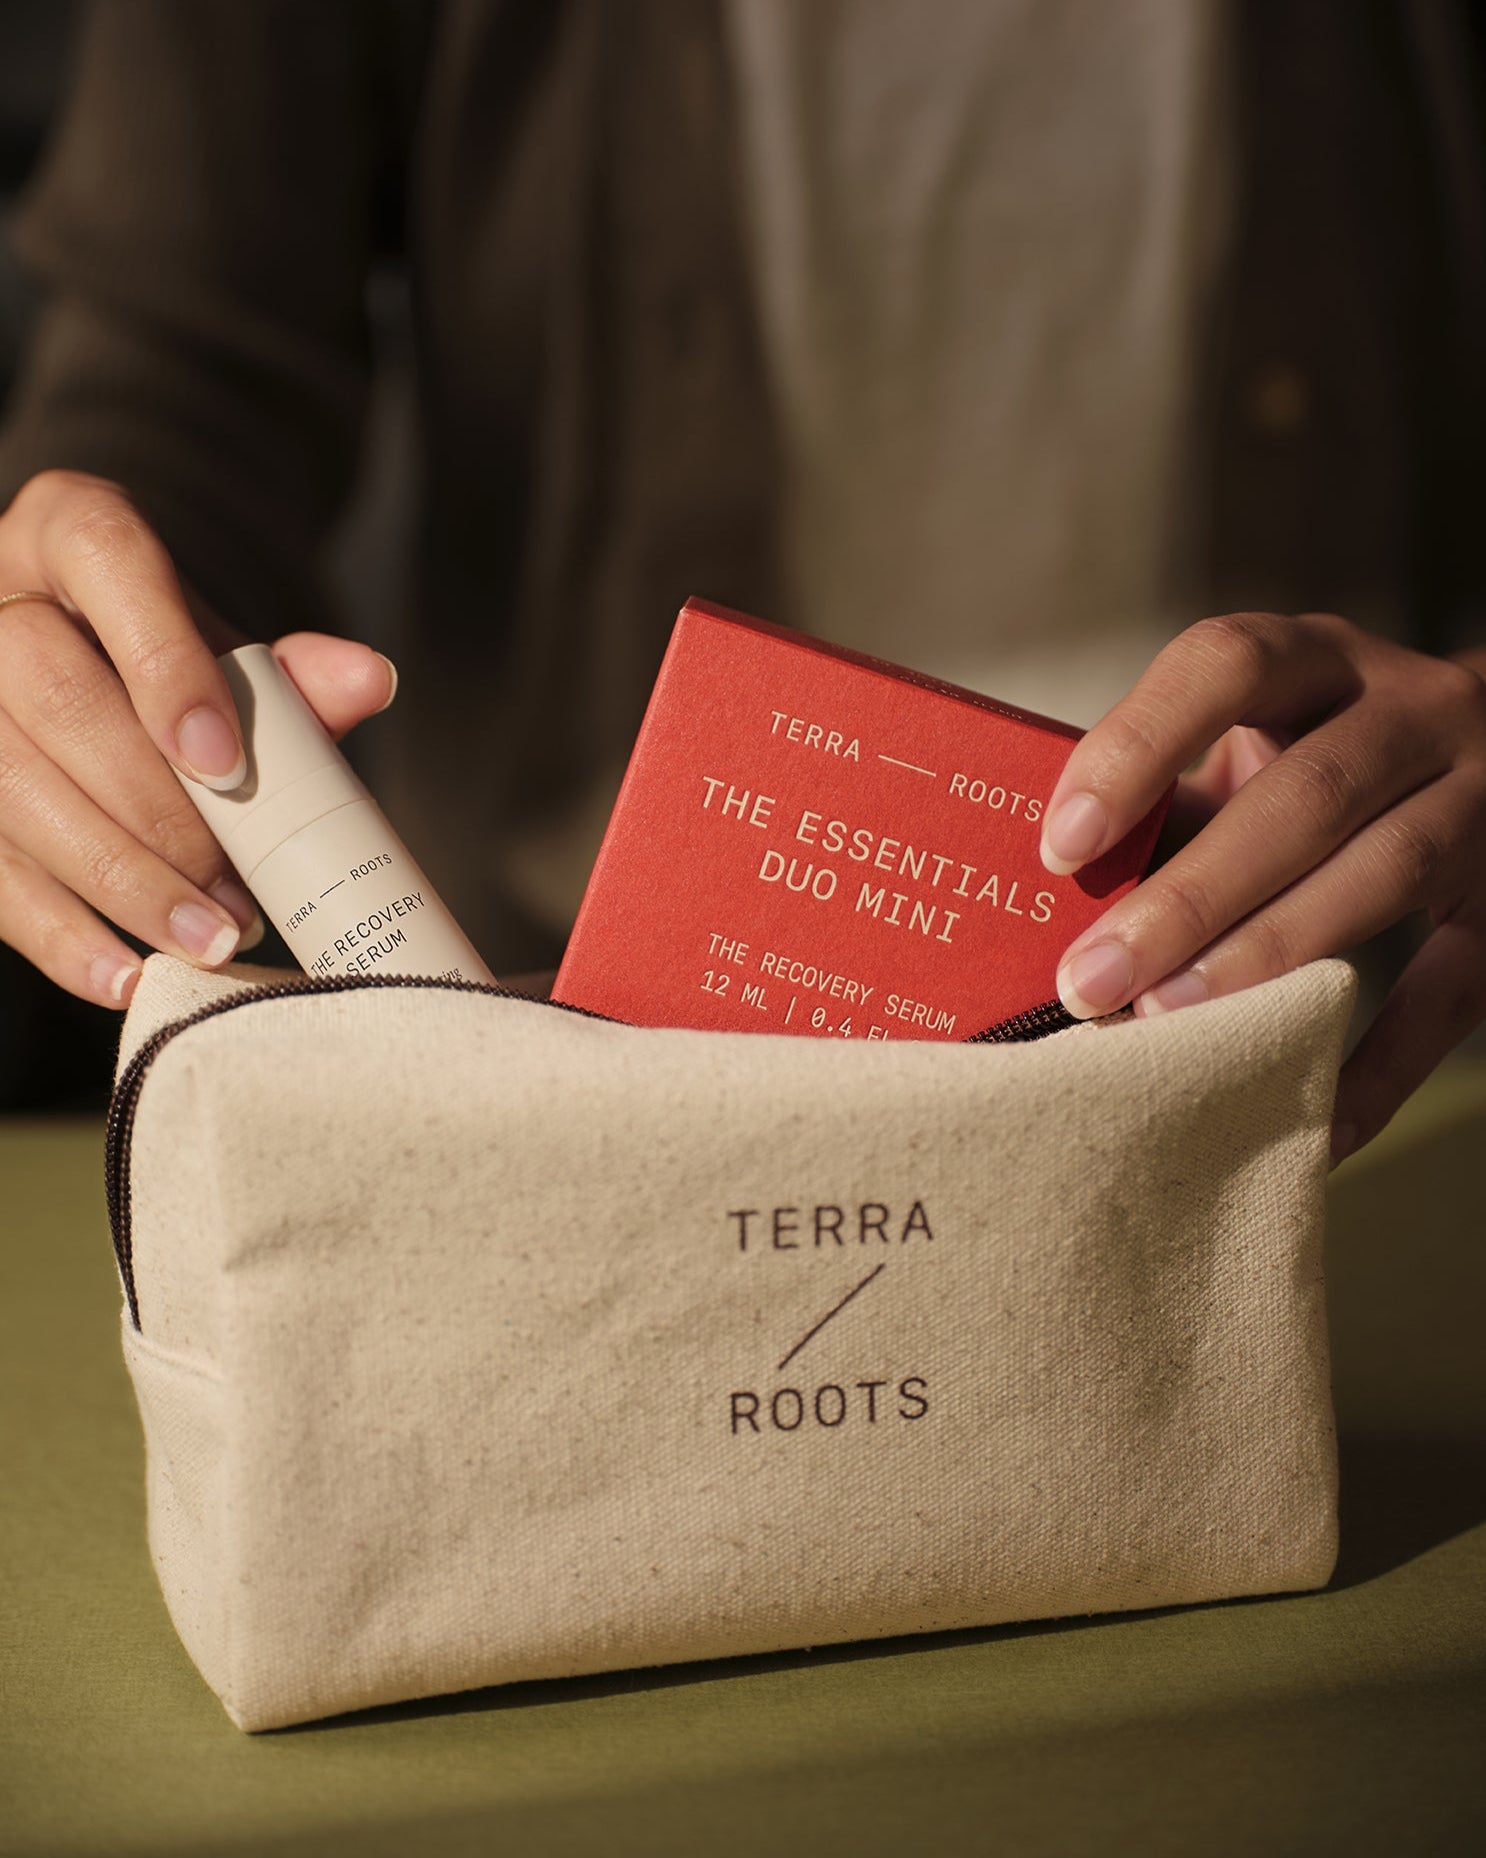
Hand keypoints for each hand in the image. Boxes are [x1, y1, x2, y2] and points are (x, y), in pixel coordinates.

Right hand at [0, 470, 396, 1007]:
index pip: (108, 562)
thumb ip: (288, 674)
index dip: (165, 664)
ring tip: (210, 938)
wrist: (81, 663)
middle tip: (237, 887)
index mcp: (68, 530)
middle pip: (51, 695)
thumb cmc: (163, 659)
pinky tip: (123, 975)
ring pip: (10, 789)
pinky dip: (58, 933)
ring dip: (119, 881)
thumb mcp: (223, 650)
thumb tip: (366, 679)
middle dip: (154, 809)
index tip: (226, 763)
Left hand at [1039, 610, 1485, 1162]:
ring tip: (1168, 1022)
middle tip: (1091, 978)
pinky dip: (1383, 1062)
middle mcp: (1414, 710)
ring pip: (1384, 871)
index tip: (1061, 846)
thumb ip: (1172, 800)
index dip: (1139, 747)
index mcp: (1318, 658)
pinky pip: (1454, 989)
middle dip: (1189, 895)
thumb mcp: (1256, 743)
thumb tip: (1047, 902)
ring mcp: (1481, 802)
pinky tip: (1317, 1122)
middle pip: (1306, 793)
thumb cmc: (1321, 757)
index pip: (1227, 665)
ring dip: (1266, 953)